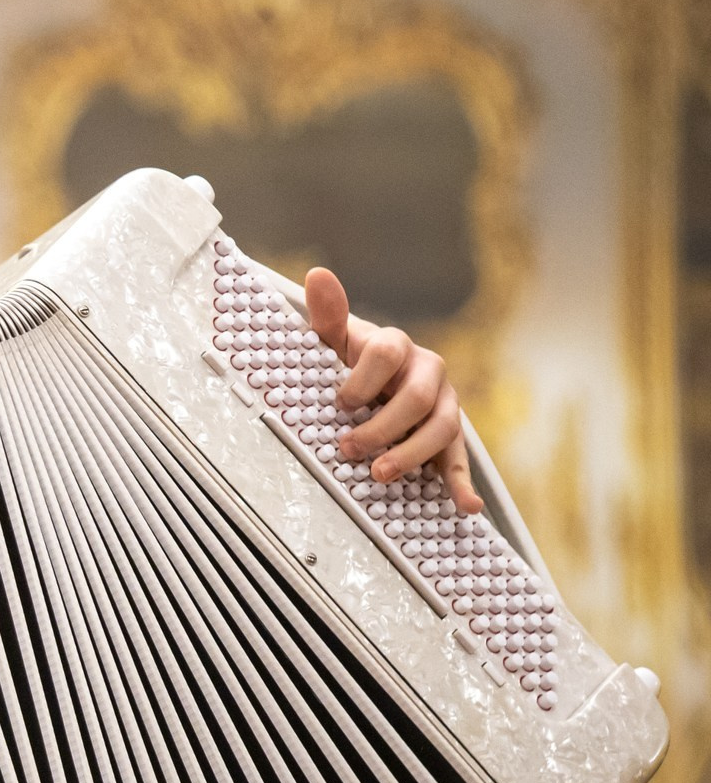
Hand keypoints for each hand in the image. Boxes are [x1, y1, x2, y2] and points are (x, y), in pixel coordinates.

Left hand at [302, 267, 482, 512]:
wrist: (371, 384)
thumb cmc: (347, 363)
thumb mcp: (332, 342)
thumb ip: (327, 314)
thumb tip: (317, 275)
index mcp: (396, 346)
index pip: (386, 353)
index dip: (362, 379)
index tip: (339, 401)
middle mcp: (428, 373)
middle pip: (418, 398)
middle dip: (383, 426)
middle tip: (348, 448)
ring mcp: (444, 406)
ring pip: (443, 429)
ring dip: (412, 455)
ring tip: (380, 474)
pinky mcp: (448, 439)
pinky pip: (460, 461)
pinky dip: (463, 485)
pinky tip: (466, 507)